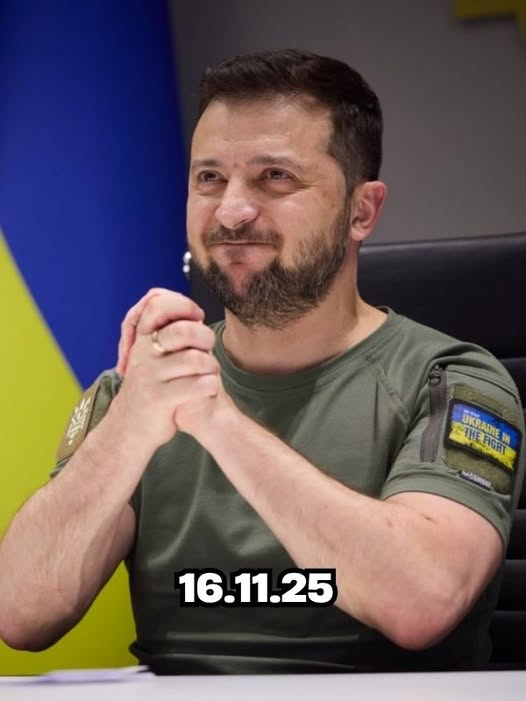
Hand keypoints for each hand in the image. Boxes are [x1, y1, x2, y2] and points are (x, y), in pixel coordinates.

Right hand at [110, 290, 220, 452]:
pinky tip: (208, 391)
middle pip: (184, 330)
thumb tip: (194, 313)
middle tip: (209, 349)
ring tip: (210, 375)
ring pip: (196, 359)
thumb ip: (168, 336)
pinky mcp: (159, 399)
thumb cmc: (152, 390)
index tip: (197, 317)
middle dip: (206, 337)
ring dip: (212, 367)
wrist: (129, 431)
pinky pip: (199, 385)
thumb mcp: (152, 359)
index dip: (183, 305)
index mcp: (141, 339)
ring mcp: (149, 376)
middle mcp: (142, 354)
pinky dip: (211, 387)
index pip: (157, 304)